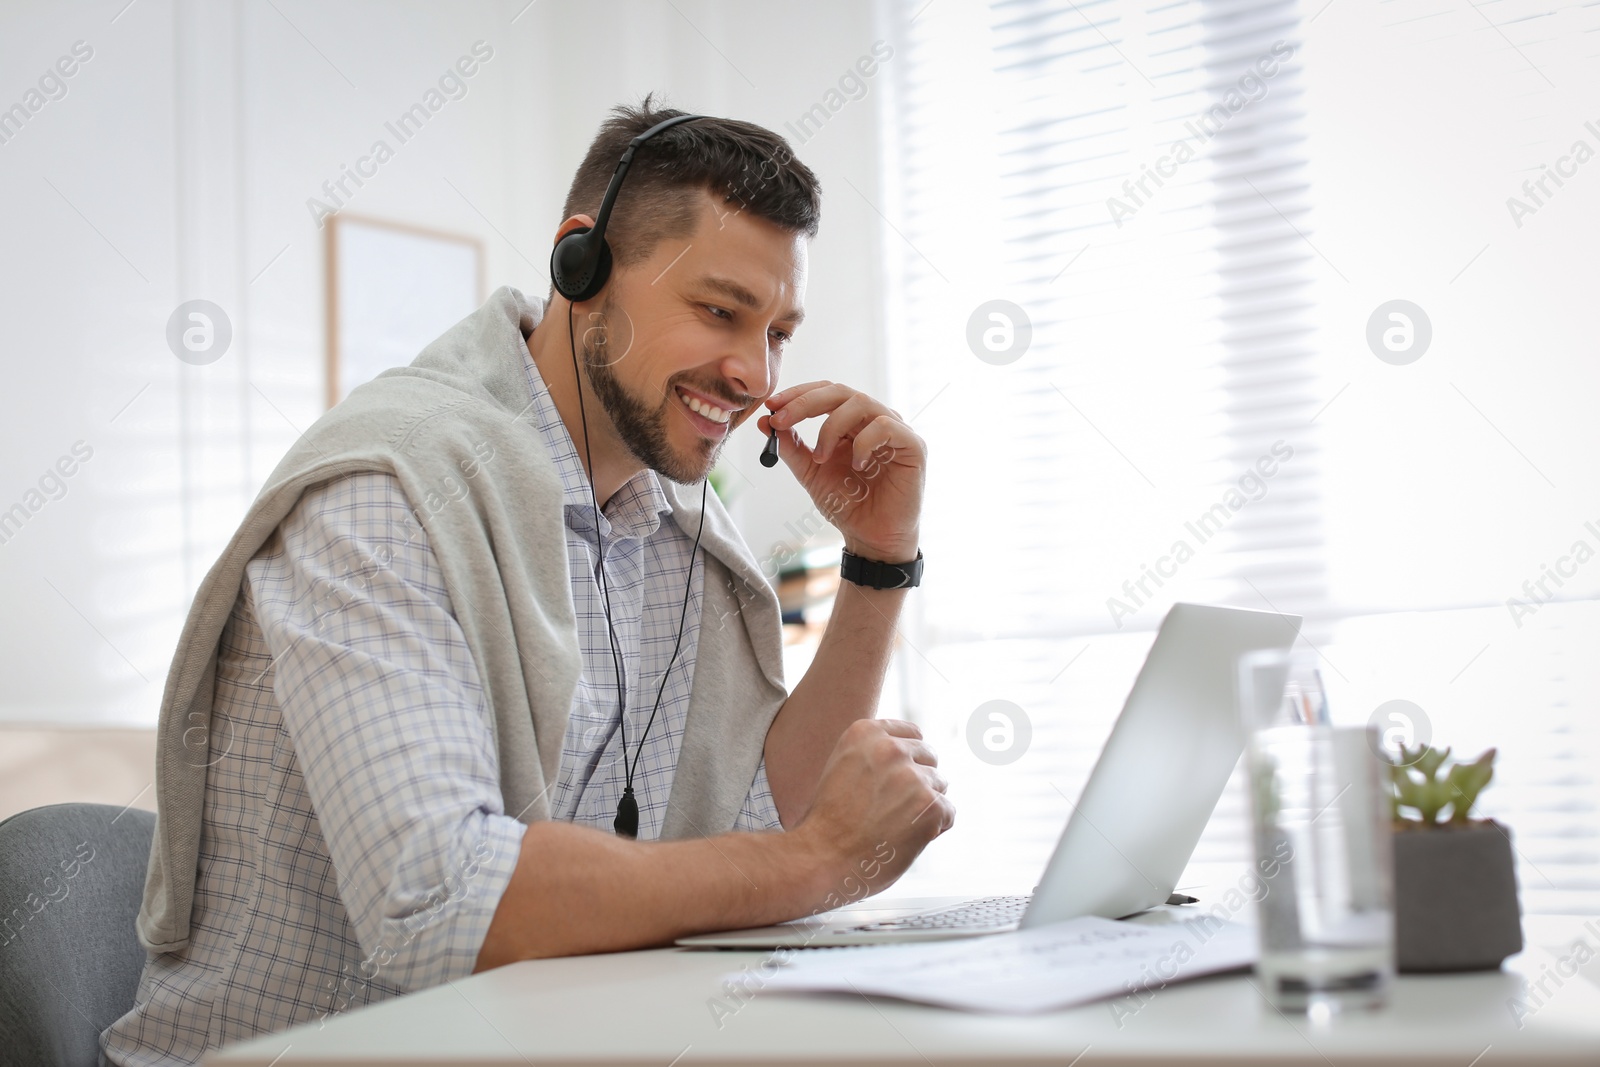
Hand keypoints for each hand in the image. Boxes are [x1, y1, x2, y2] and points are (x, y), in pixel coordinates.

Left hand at [759, 381, 923, 562]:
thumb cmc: (848, 504)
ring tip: (821, 457)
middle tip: (781, 420)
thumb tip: (765, 421)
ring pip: (862, 403)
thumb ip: (791, 447)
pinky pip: (885, 427)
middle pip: (840, 391)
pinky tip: (856, 465)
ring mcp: (895, 431)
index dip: (798, 394)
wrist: (871, 538)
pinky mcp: (913, 446)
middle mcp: (873, 421)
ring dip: (832, 426)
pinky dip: (863, 442)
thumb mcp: (810, 473)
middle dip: (806, 403)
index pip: (826, 393)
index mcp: (851, 423)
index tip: (770, 407)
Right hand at [793, 719, 953, 895]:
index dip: (909, 758)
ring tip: (895, 826)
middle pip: (929, 757)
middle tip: (893, 809)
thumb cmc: (828, 822)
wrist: (822, 858)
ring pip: (939, 785)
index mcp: (865, 733)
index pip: (912, 733)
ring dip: (925, 806)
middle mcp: (890, 748)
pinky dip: (934, 829)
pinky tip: (907, 839)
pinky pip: (948, 813)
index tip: (898, 777)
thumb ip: (873, 755)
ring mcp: (912, 776)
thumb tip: (911, 756)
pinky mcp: (930, 805)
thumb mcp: (842, 767)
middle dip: (919, 781)